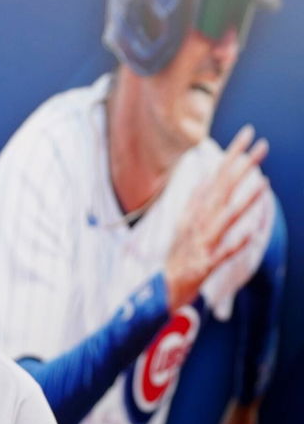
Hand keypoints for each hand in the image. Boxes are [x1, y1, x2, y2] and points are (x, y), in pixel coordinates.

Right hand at [165, 125, 268, 311]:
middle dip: (241, 166)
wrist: (161, 290)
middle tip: (261, 143)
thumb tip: (207, 178)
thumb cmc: (178, 257)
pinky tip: (251, 233)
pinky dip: (236, 243)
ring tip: (264, 182)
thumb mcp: (184, 224)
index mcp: (194, 212)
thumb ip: (196, 202)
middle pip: (222, 190)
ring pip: (225, 218)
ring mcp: (202, 243)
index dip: (232, 154)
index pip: (216, 176)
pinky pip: (223, 253)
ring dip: (244, 200)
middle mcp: (198, 223)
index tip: (248, 133)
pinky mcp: (205, 264)